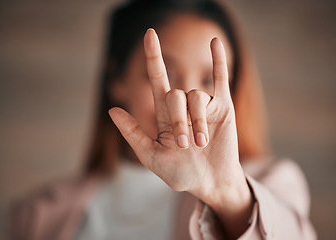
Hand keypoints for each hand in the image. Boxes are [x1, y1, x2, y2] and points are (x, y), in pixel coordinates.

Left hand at [109, 29, 252, 237]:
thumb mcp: (151, 157)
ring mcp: (204, 106)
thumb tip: (112, 109)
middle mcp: (183, 107)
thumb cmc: (180, 173)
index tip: (149, 34)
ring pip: (196, 96)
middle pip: (175, 94)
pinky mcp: (223, 108)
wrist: (209, 184)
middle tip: (183, 145)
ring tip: (200, 144)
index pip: (157, 79)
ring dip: (196, 121)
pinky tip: (215, 41)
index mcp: (164, 115)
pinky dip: (219, 60)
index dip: (153, 57)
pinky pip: (220, 80)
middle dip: (177, 120)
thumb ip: (133, 133)